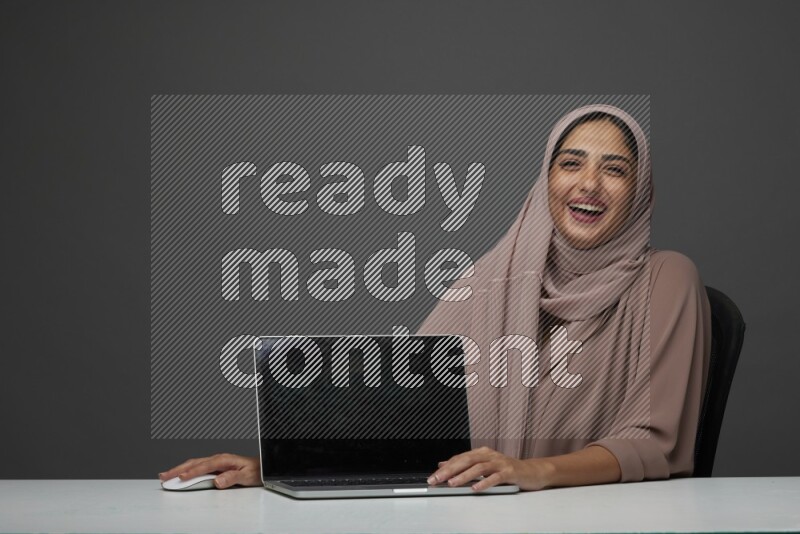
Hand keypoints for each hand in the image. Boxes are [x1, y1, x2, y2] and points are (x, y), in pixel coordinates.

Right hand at [158, 453, 260, 488]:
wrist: (263, 467)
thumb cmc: (256, 470)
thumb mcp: (247, 475)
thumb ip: (232, 478)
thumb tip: (218, 481)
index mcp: (224, 459)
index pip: (204, 466)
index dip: (191, 472)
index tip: (180, 478)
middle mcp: (218, 459)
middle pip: (194, 463)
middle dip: (177, 469)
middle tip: (163, 476)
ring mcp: (215, 463)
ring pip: (193, 465)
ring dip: (179, 469)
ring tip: (165, 475)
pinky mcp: (215, 468)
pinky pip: (197, 468)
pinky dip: (186, 471)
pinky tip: (180, 475)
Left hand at [427, 446, 550, 491]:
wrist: (532, 471)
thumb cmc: (507, 470)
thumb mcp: (484, 466)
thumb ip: (465, 465)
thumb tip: (444, 464)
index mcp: (482, 453)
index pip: (460, 458)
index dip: (445, 467)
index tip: (433, 477)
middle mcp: (489, 455)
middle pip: (466, 460)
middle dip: (450, 470)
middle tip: (437, 479)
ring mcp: (500, 462)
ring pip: (479, 467)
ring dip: (464, 476)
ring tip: (452, 483)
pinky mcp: (510, 472)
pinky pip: (496, 477)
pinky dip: (485, 482)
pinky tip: (476, 488)